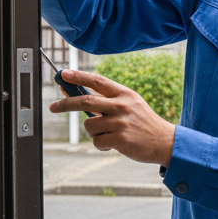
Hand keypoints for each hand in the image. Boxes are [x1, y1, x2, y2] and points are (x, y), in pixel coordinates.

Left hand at [48, 69, 175, 165]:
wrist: (165, 141)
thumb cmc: (143, 123)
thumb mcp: (130, 105)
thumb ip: (107, 100)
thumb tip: (78, 96)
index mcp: (124, 94)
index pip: (98, 81)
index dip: (79, 76)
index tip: (63, 74)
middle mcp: (122, 105)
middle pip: (85, 102)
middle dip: (65, 104)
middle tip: (52, 107)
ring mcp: (120, 122)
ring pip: (89, 126)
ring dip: (93, 132)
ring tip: (109, 134)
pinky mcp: (119, 139)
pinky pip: (96, 141)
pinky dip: (101, 144)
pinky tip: (116, 143)